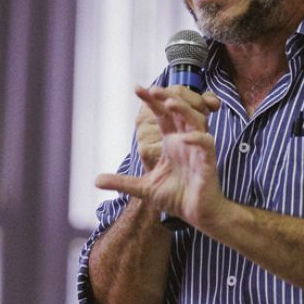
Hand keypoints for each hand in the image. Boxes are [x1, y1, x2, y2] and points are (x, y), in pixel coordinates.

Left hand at [100, 85, 225, 226]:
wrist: (197, 215)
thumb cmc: (176, 197)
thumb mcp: (144, 188)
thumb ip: (122, 182)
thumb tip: (96, 180)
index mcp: (172, 142)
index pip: (162, 115)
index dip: (152, 101)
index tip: (137, 88)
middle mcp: (185, 141)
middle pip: (179, 111)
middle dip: (168, 97)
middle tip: (152, 89)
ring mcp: (197, 150)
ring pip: (195, 122)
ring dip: (184, 111)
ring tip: (169, 102)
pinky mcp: (208, 162)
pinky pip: (206, 144)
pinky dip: (197, 139)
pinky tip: (184, 138)